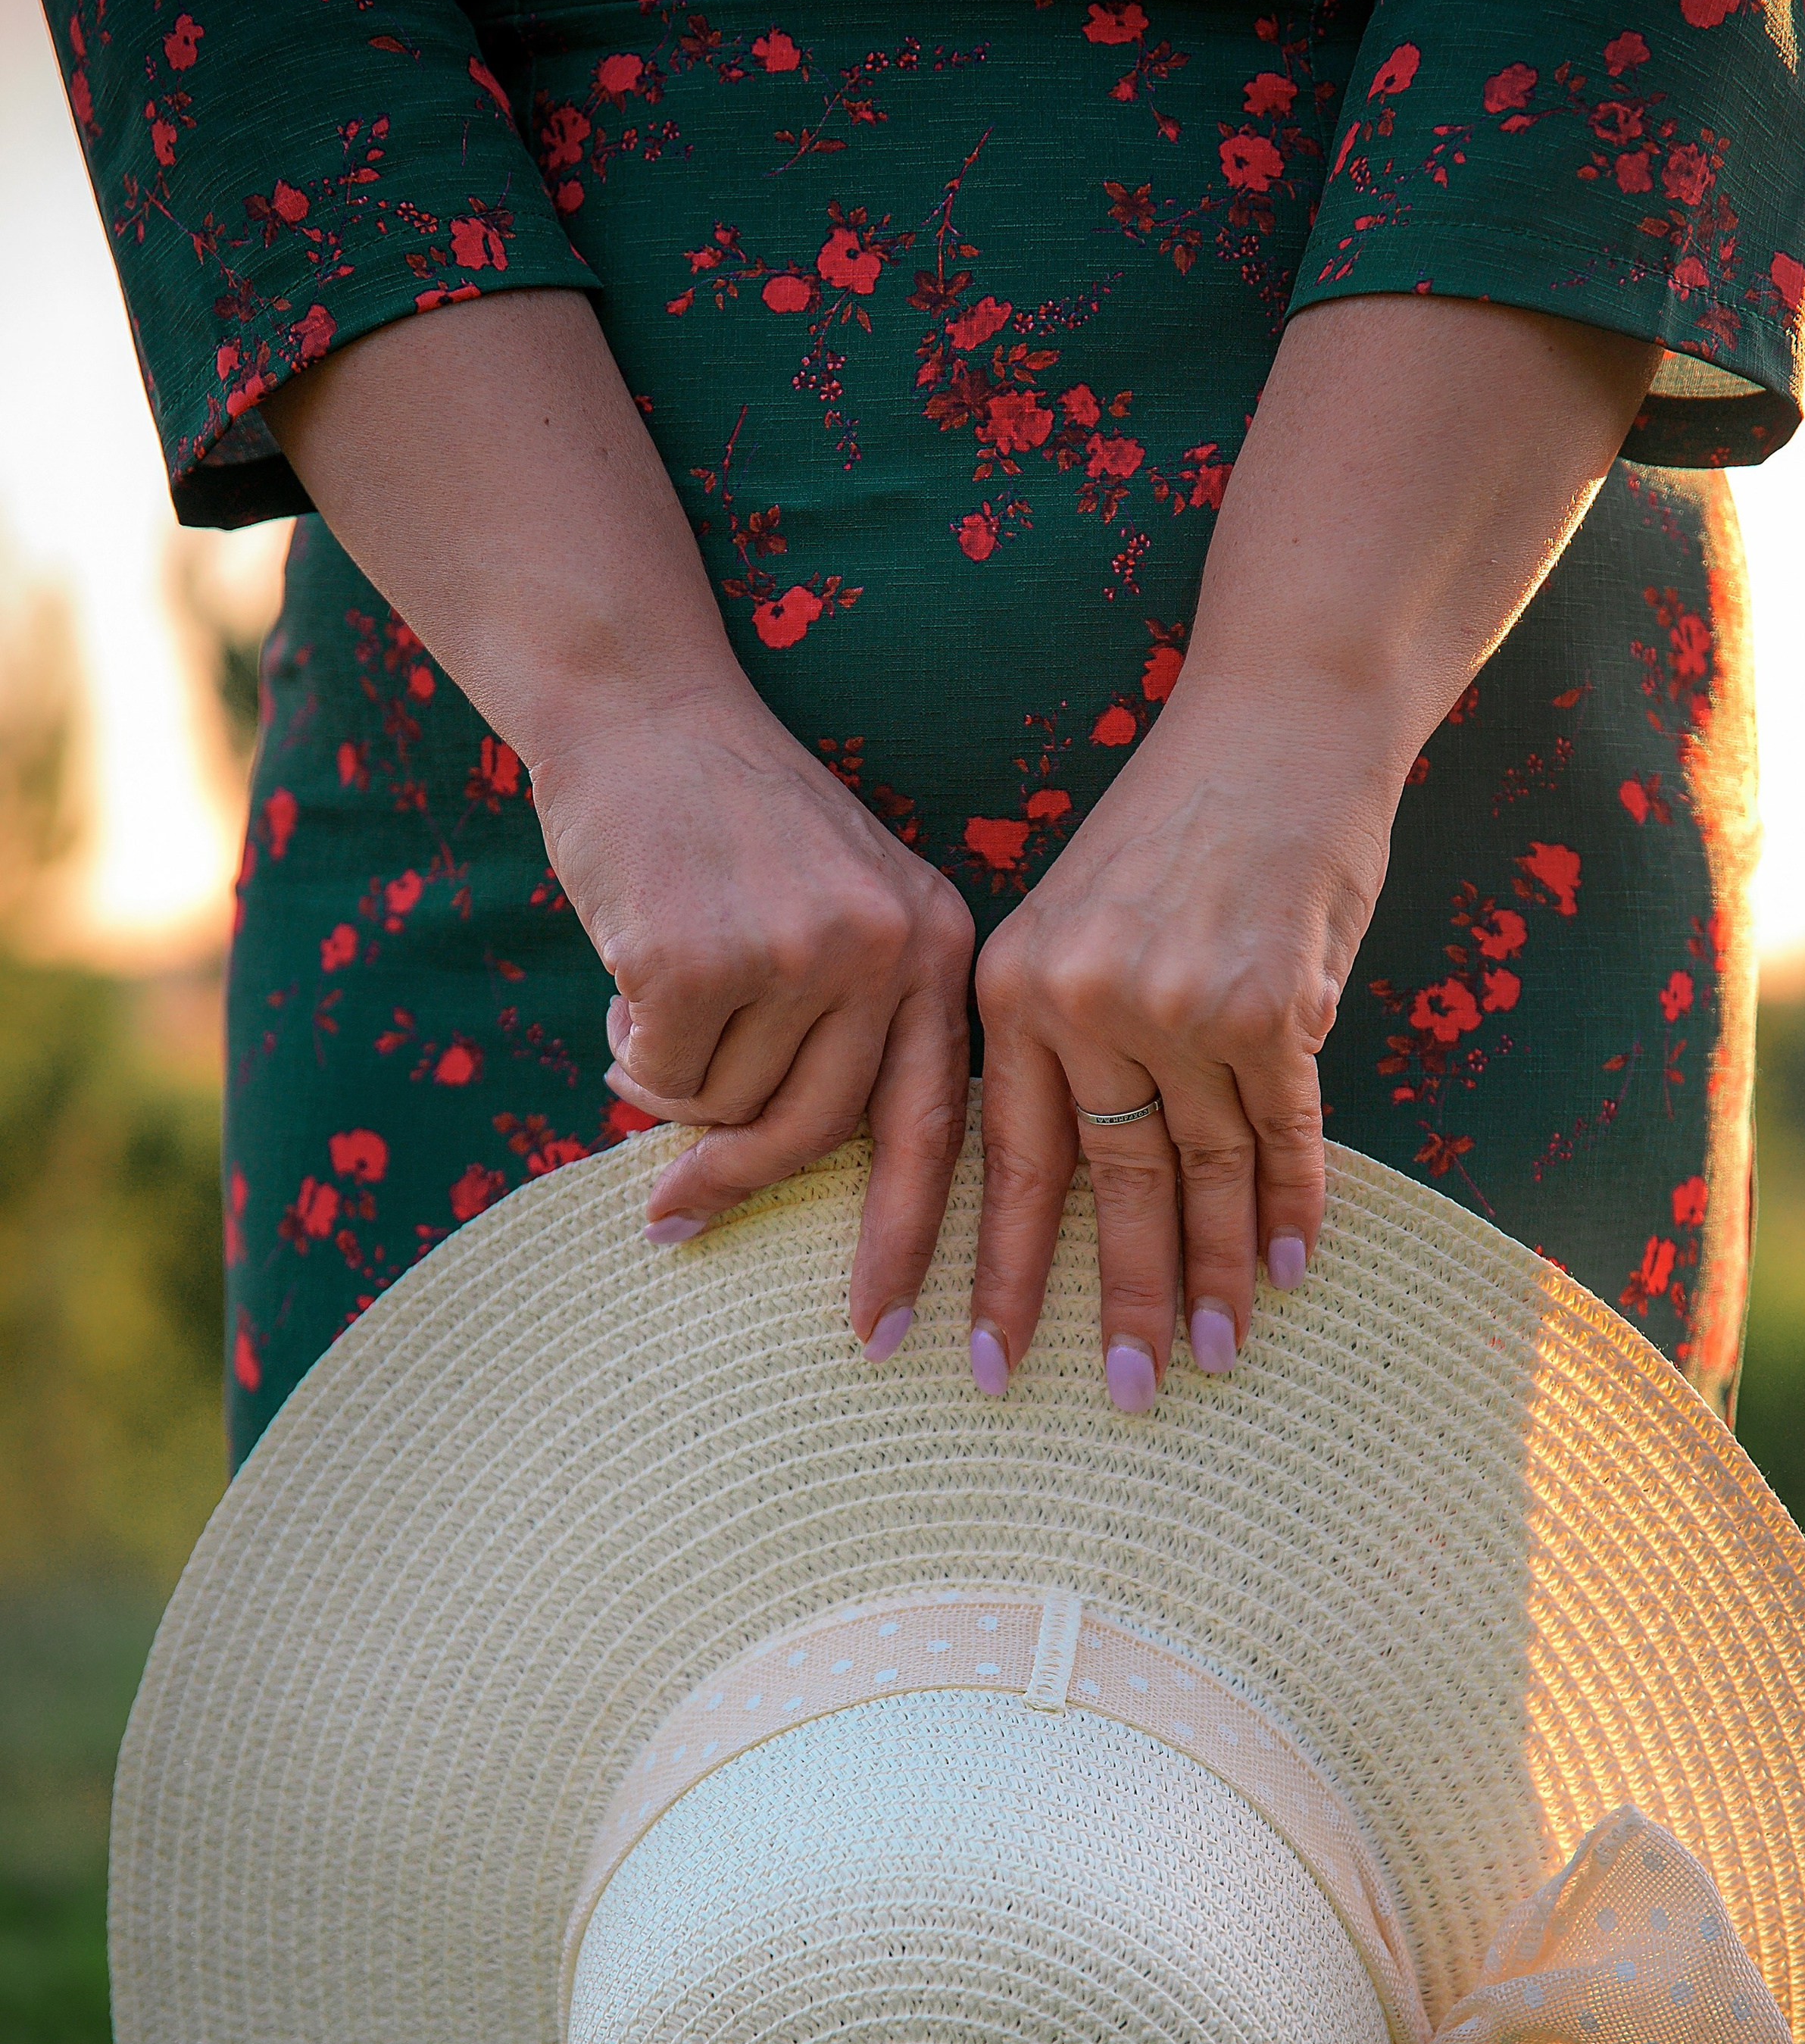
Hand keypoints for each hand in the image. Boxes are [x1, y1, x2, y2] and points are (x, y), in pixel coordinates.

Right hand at [529, 681, 974, 1355]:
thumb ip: (857, 1020)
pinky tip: (626, 979)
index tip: (891, 1338)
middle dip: (740, 1188)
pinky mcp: (699, 957)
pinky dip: (630, 1048)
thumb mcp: (843, 901)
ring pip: (724, 1106)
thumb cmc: (734, 819)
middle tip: (674, 1228)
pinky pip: (661, 1074)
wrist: (641, 705)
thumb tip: (811, 1170)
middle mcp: (885, 951)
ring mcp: (794, 954)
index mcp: (939, 943)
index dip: (911, 1242)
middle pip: (818, 1135)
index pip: (940, 1126)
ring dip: (671, 1083)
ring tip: (654, 1006)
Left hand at [970, 699, 1399, 1407]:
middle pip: (1104, 1190)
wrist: (1278, 721)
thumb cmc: (1176, 824)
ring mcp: (1178, 1009)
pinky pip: (1282, 1136)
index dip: (1001, 1271)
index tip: (986, 1359)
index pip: (1005, 1164)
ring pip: (1199, 1176)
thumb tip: (1075, 1175)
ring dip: (1217, 1276)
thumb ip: (1064, 1034)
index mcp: (1013, 988)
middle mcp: (1084, 1005)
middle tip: (1124, 1396)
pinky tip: (1293, 1271)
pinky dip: (1292, 1206)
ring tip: (1218, 1359)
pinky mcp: (1268, 1008)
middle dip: (1116, 1304)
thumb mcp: (1074, 916)